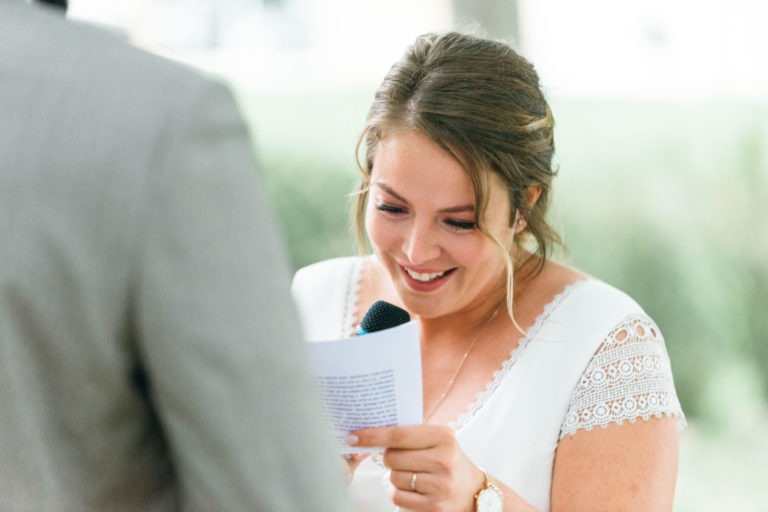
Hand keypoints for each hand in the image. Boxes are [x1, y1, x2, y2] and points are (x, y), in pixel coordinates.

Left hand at [346, 424, 484, 511]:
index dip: (372, 435)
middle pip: (392, 457)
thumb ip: (409, 432)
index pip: (398, 435)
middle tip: (403, 457)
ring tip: (414, 473)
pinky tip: (413, 488)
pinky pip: (398, 496)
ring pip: (394, 477)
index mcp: (443, 436)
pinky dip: (399, 492)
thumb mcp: (437, 438)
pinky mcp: (434, 506)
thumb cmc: (446, 458)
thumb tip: (369, 431)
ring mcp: (440, 484)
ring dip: (396, 475)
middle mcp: (443, 459)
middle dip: (389, 457)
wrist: (471, 490)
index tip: (353, 436)